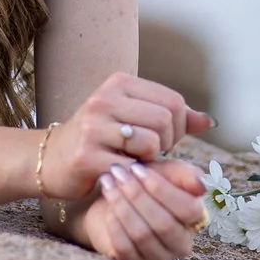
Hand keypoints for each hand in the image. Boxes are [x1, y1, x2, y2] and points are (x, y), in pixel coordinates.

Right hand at [42, 72, 214, 200]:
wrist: (50, 160)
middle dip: (167, 144)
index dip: (180, 126)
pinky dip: (135, 175)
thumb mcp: (134, 118)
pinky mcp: (86, 155)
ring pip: (152, 142)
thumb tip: (209, 121)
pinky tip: (124, 173)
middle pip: (166, 120)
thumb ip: (173, 118)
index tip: (165, 140)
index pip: (173, 101)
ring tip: (136, 161)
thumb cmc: (100, 139)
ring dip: (150, 160)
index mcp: (119, 83)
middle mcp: (104, 99)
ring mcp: (93, 127)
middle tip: (151, 154)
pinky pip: (131, 167)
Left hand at [78, 158, 208, 259]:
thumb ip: (185, 175)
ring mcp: (158, 257)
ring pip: (142, 235)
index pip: (187, 209)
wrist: (116, 200)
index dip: (161, 188)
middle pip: (163, 224)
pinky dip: (114, 223)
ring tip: (108, 184)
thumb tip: (202, 186)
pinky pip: (124, 247)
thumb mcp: (166, 172)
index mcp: (196, 220)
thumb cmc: (146, 184)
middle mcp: (181, 244)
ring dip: (122, 205)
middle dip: (137, 195)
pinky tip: (107, 206)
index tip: (137, 168)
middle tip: (118, 174)